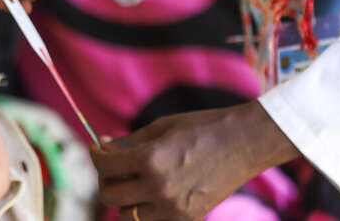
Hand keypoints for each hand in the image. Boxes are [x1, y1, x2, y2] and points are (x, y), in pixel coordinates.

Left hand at [89, 101, 299, 220]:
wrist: (244, 143)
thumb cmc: (201, 128)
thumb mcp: (160, 128)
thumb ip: (128, 141)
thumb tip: (102, 145)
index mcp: (150, 160)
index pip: (105, 166)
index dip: (95, 156)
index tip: (96, 149)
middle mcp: (159, 188)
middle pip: (110, 196)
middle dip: (105, 180)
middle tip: (112, 167)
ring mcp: (175, 208)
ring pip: (128, 215)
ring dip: (124, 199)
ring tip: (132, 182)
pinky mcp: (189, 218)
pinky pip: (153, 220)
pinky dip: (146, 209)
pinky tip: (152, 191)